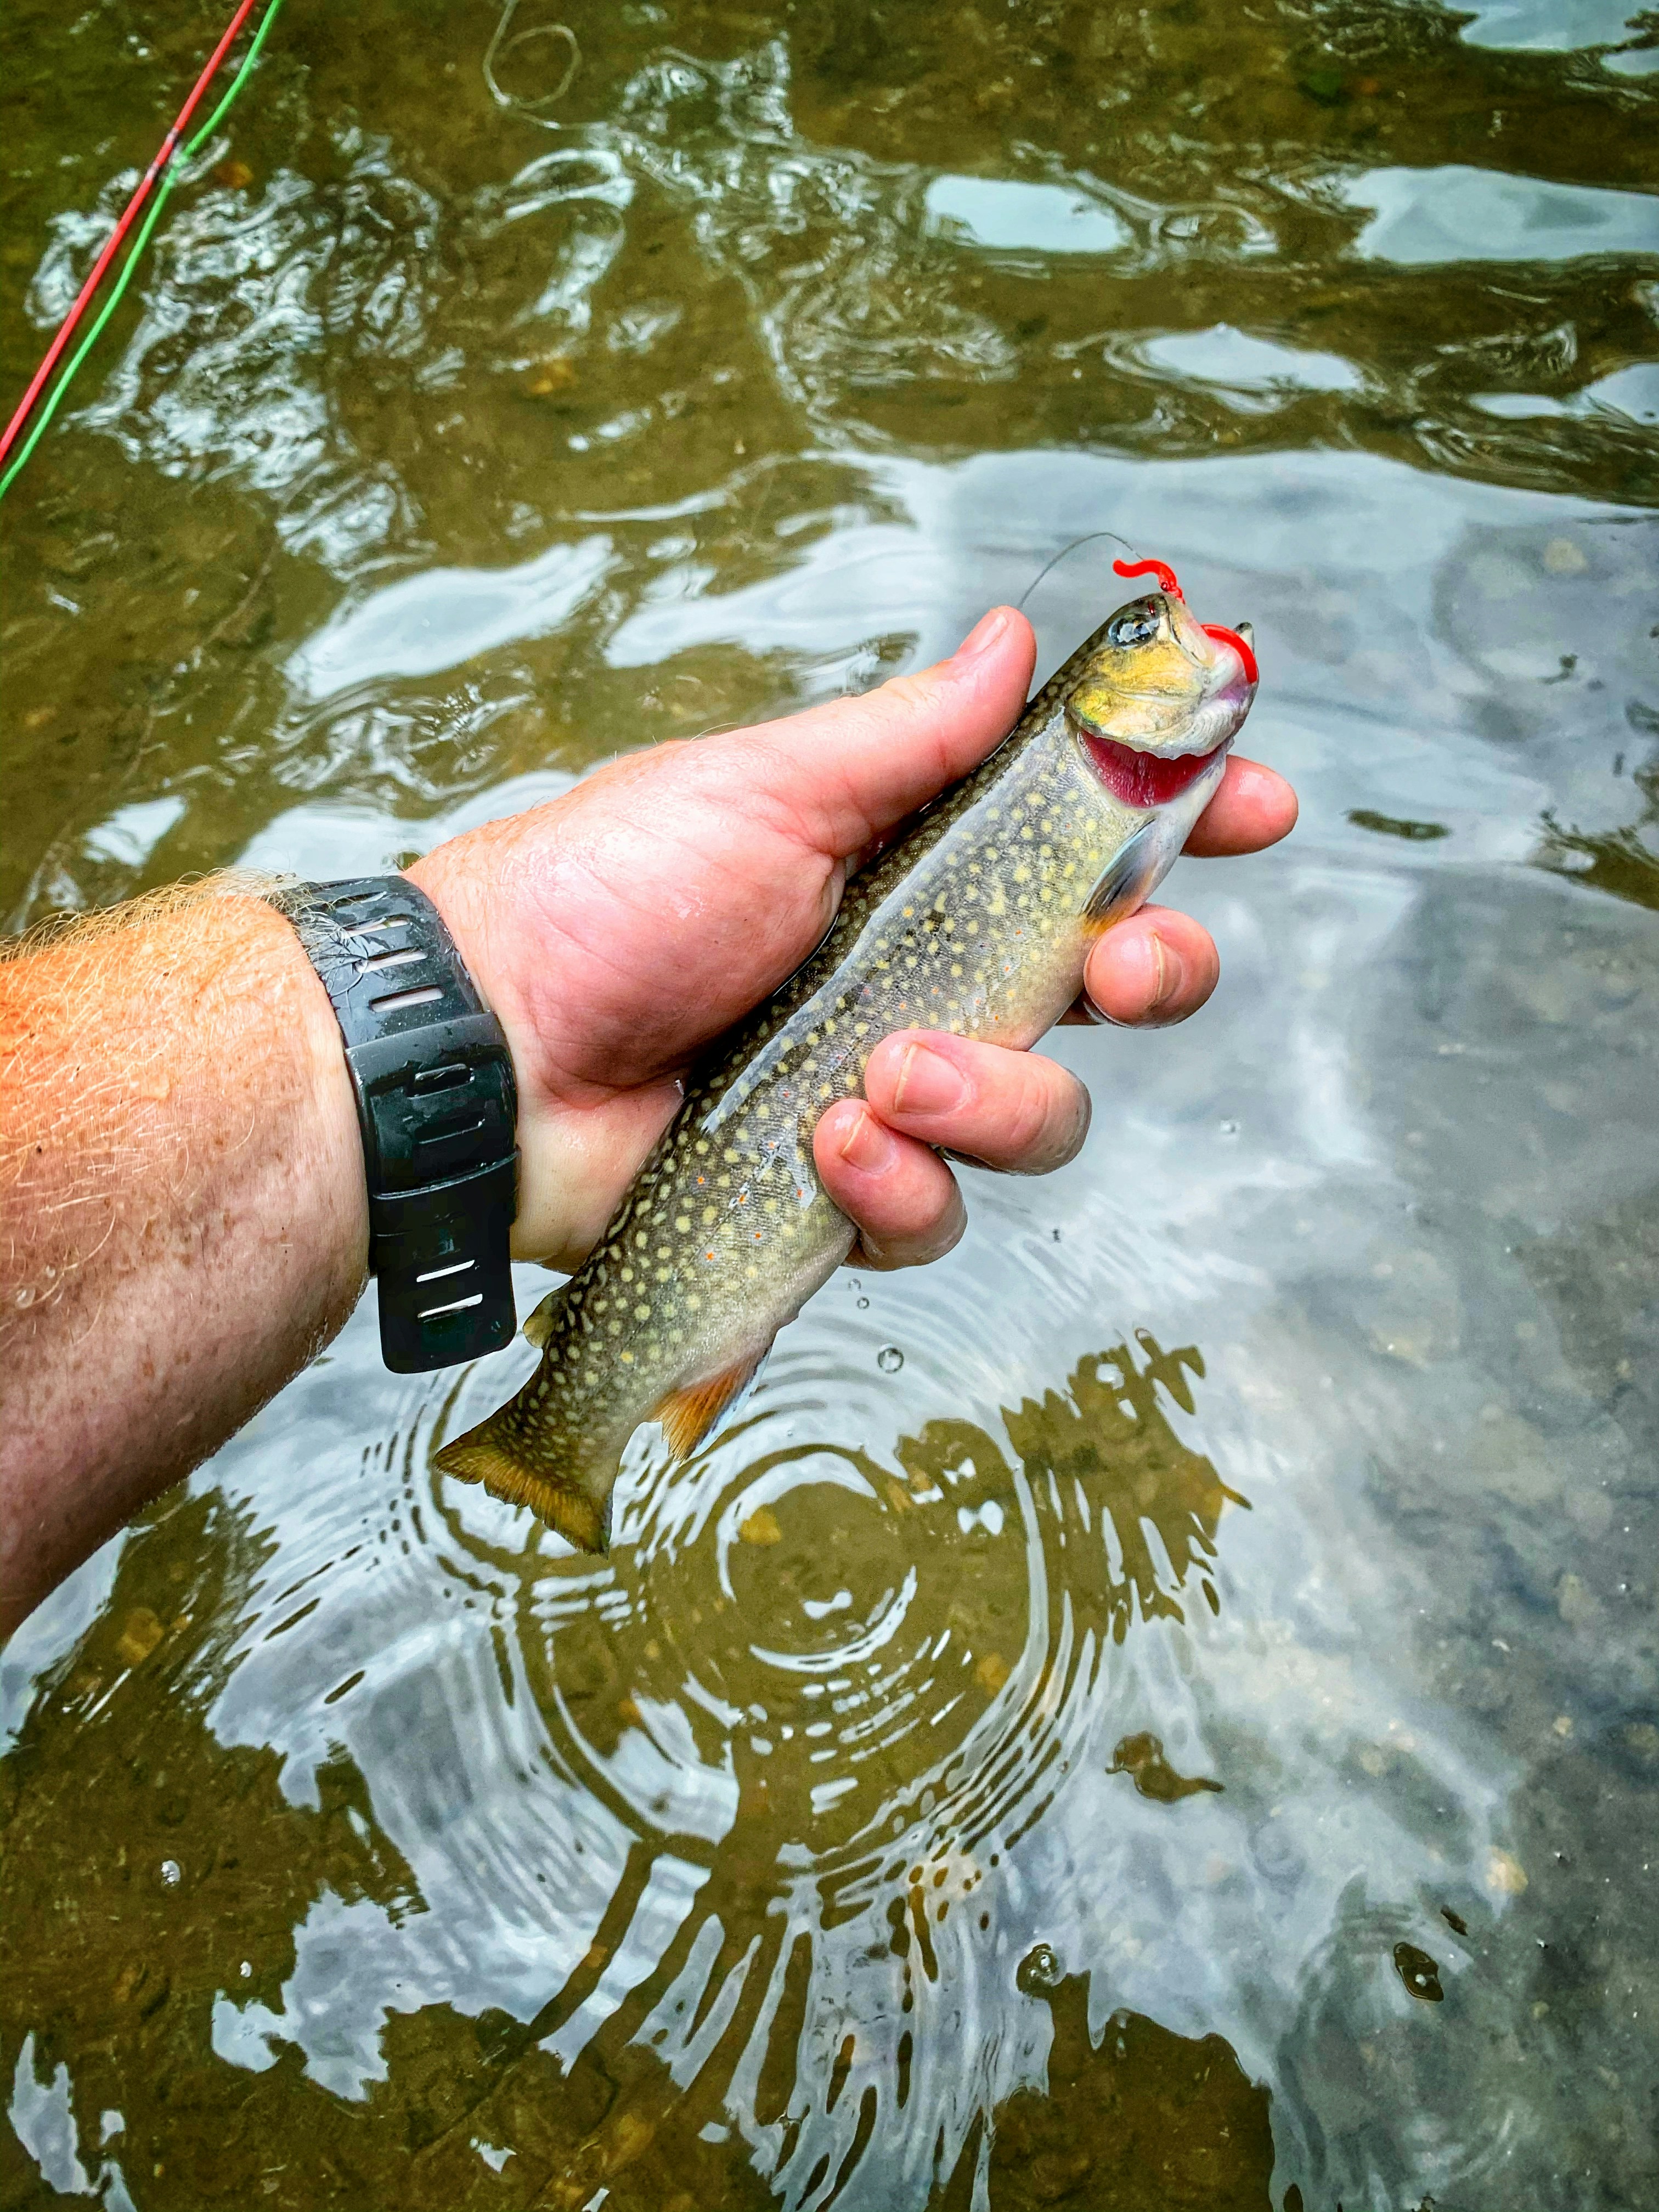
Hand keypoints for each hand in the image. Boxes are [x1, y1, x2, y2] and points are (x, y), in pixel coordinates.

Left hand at [410, 607, 1295, 1277]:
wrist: (485, 1051)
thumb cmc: (603, 895)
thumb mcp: (762, 790)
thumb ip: (903, 738)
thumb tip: (1011, 640)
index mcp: (915, 873)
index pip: (1086, 846)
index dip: (1186, 824)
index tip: (1257, 803)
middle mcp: (923, 986)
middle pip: (1111, 994)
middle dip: (1149, 976)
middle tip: (1118, 967)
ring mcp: (886, 1102)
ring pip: (1040, 1123)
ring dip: (989, 1100)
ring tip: (876, 1078)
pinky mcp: (837, 1204)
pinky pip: (932, 1222)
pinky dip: (897, 1192)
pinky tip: (827, 1152)